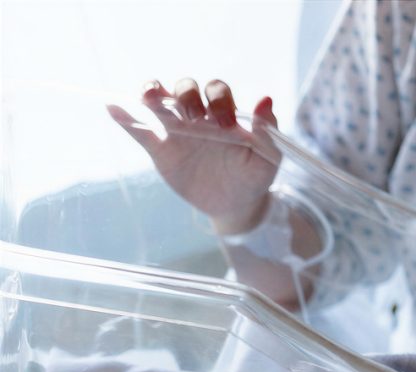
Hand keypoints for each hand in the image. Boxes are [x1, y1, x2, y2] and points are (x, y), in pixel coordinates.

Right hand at [108, 79, 281, 233]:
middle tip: (193, 116)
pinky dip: (125, 119)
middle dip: (186, 94)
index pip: (216, 90)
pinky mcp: (161, 150)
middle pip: (185, 89)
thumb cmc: (254, 177)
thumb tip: (266, 99)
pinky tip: (113, 107)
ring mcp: (178, 131)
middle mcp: (199, 115)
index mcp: (225, 113)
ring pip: (160, 102)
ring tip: (149, 97)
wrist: (235, 205)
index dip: (218, 99)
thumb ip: (267, 130)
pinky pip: (139, 131)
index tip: (226, 123)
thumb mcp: (268, 158)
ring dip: (153, 93)